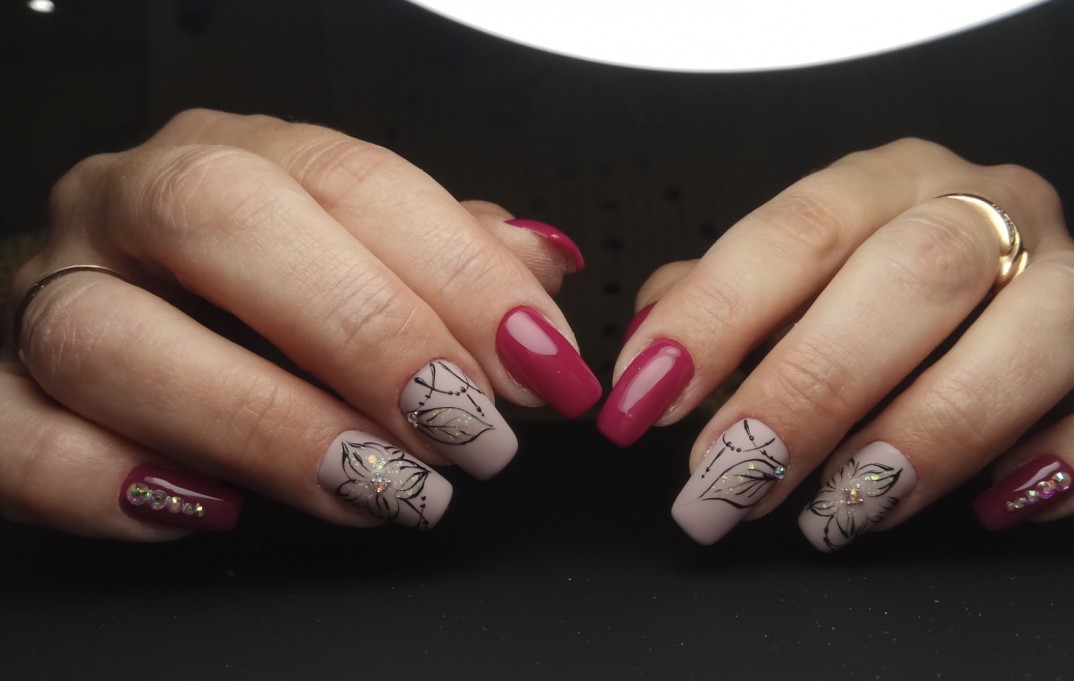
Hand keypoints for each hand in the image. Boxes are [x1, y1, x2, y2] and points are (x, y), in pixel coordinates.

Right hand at [1, 108, 598, 538]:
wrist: (123, 304)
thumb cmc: (255, 285)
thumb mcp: (362, 252)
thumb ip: (449, 256)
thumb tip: (541, 269)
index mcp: (238, 156)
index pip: (352, 181)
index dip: (459, 276)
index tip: (539, 365)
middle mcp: (133, 203)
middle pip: (225, 225)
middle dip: (366, 332)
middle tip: (465, 428)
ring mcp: (50, 289)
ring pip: (115, 338)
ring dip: (265, 424)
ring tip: (379, 486)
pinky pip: (19, 433)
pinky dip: (112, 483)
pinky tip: (212, 509)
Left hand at [605, 138, 1073, 550]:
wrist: (1001, 297)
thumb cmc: (870, 296)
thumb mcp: (785, 283)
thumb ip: (715, 304)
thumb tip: (646, 350)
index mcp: (890, 183)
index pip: (798, 227)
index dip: (716, 315)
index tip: (648, 399)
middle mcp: (989, 211)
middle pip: (913, 276)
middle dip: (808, 389)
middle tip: (728, 479)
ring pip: (1036, 330)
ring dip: (930, 432)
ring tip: (842, 511)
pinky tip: (997, 504)